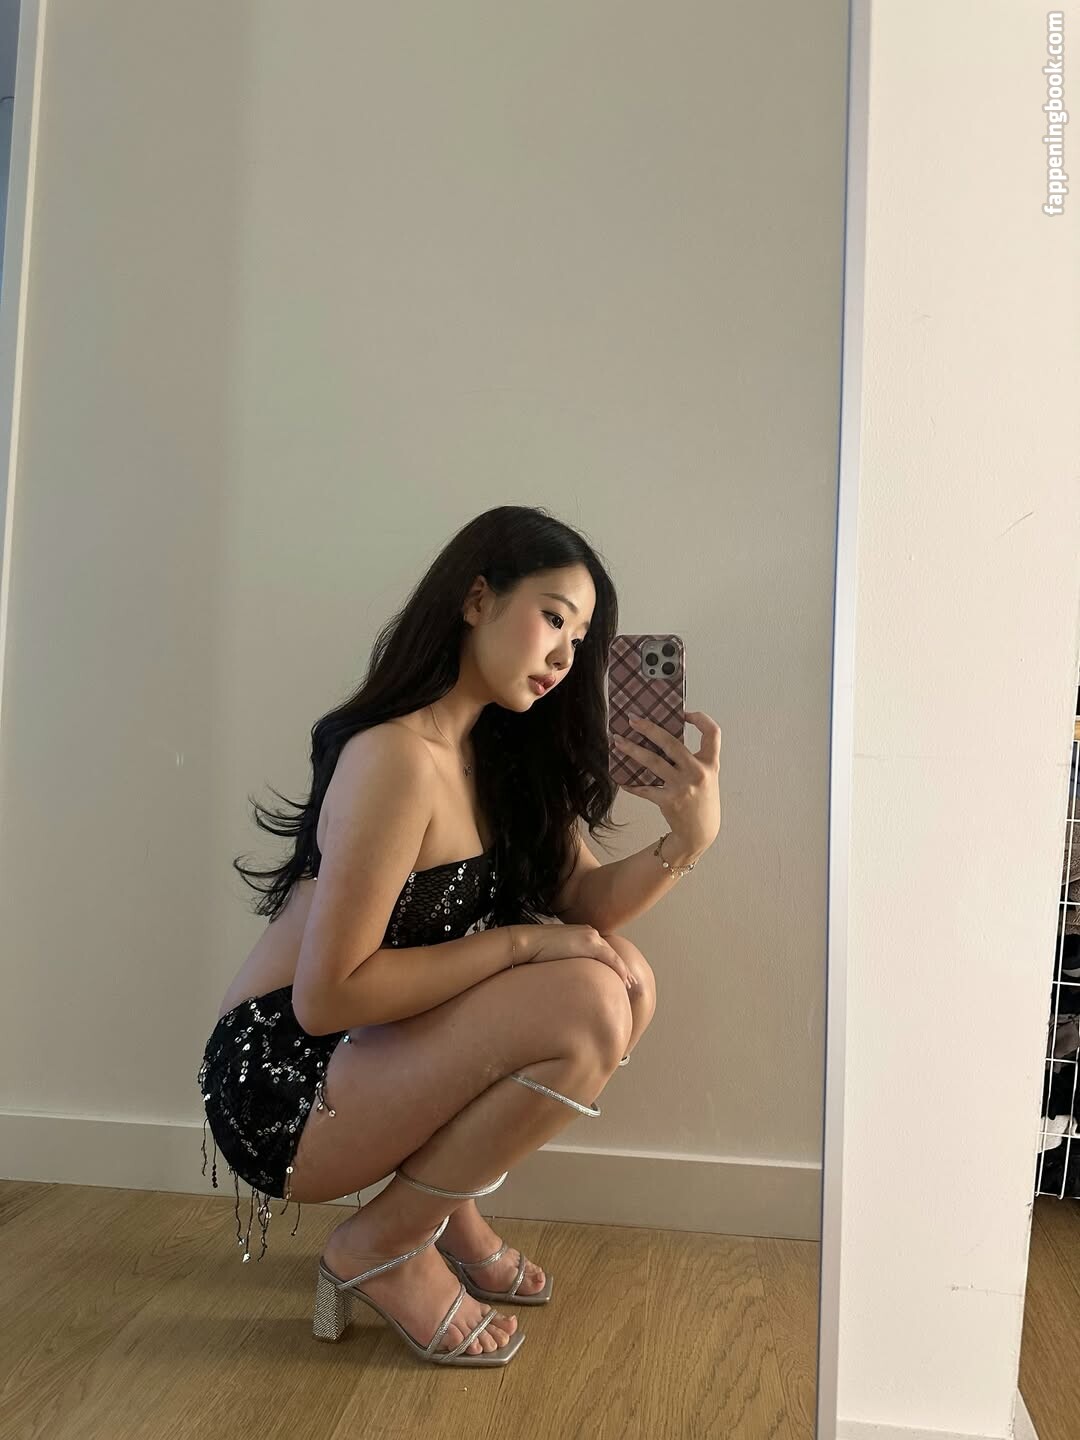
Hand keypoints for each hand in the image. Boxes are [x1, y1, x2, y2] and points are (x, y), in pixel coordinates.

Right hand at [511, 924, 636, 991]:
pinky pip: (610, 958)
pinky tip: (624, 980)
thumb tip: (562, 976)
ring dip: (623, 970)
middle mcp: (588, 933)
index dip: (611, 963)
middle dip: (620, 967)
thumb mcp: (552, 955)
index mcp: (580, 934)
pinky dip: (619, 969)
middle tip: (630, 982)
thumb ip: (563, 961)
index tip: (618, 976)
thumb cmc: (533, 952)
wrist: (525, 943)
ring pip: (613, 955)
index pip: (600, 950)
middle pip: (610, 952)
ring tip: (630, 985)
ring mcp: (590, 937)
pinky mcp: (590, 944)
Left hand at [611, 709, 721, 855]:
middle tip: (632, 720)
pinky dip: (631, 783)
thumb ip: (692, 760)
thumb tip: (661, 740)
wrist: (700, 833)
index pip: (712, 733)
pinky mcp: (669, 801)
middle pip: (671, 743)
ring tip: (617, 741)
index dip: (700, 718)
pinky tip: (621, 778)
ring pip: (653, 762)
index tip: (684, 713)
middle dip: (649, 728)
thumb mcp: (706, 778)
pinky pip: (645, 788)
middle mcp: (697, 773)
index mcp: (710, 764)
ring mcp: (683, 787)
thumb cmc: (701, 801)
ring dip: (632, 750)